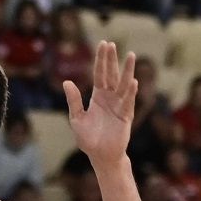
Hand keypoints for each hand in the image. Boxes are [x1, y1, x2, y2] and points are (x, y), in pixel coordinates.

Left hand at [65, 40, 135, 162]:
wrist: (100, 156)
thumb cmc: (88, 139)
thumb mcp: (77, 118)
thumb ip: (74, 101)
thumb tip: (66, 82)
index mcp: (98, 96)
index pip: (99, 74)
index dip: (101, 60)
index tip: (103, 44)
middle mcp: (110, 98)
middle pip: (111, 75)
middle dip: (112, 60)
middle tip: (112, 44)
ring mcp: (119, 106)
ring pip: (123, 84)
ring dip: (127, 71)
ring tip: (131, 55)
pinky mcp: (126, 116)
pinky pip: (128, 102)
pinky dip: (130, 93)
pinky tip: (133, 82)